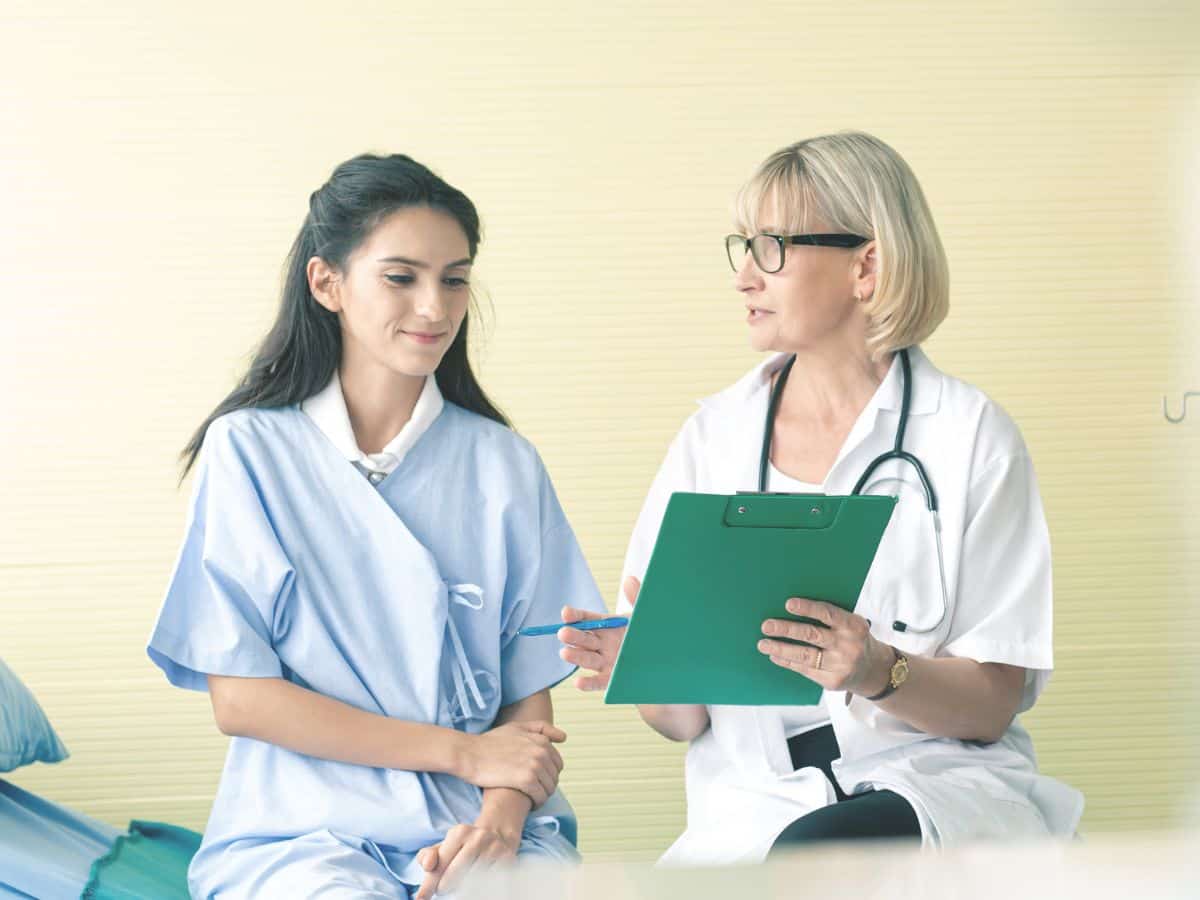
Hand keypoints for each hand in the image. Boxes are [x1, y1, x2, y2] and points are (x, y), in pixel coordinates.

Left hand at [414, 822, 517, 899]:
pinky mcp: (508, 860)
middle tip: (443, 890)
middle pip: (455, 876)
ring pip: (472, 881)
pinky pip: (489, 883)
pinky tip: (476, 886)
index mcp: (460, 832)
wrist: (498, 836)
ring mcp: (496, 849)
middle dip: (445, 887)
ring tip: (460, 886)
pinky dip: (480, 888)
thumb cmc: (463, 847)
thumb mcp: (445, 847)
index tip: (421, 898)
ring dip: (462, 889)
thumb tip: (427, 866)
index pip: (440, 865)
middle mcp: (479, 838)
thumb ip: (428, 856)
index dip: (429, 884)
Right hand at [456, 721, 564, 806]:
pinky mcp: (526, 780)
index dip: (548, 774)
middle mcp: (541, 751)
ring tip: (530, 799)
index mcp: (541, 740)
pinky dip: (537, 803)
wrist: (469, 754)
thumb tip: (563, 737)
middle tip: (532, 792)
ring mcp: (535, 765)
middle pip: (554, 777)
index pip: (557, 764)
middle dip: (546, 786)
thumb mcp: (515, 728)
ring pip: (549, 788)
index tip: (536, 780)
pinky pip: (540, 796)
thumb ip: (540, 729)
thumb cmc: (489, 742)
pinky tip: (528, 804)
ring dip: (542, 796)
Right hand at [559, 575, 637, 690]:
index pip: (586, 619)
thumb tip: (629, 579)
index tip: (566, 613)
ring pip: (587, 659)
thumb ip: (636, 598)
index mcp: (606, 625)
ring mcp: (605, 661)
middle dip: (572, 636)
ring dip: (575, 657)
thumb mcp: (643, 615)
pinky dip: (589, 683)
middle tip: (562, 633)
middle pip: (583, 639)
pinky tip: (579, 683)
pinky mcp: (612, 679)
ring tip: (565, 654)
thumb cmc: (648, 634)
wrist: (664, 661)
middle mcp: (601, 644)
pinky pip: (599, 682)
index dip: (575, 616)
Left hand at [757, 597, 893, 696]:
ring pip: (805, 655)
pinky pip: (805, 669)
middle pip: (812, 635)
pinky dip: (787, 661)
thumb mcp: (851, 624)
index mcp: (854, 625)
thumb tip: (791, 607)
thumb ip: (830, 617)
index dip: (807, 608)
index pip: (828, 613)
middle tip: (766, 625)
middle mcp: (849, 645)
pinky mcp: (833, 681)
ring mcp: (841, 665)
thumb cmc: (854, 639)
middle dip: (786, 629)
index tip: (788, 604)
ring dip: (781, 648)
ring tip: (763, 644)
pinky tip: (775, 655)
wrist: (873, 670)